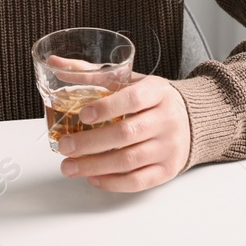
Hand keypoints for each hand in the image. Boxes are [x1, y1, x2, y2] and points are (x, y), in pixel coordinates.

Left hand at [56, 73, 191, 192]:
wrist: (192, 119)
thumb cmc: (152, 99)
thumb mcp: (129, 80)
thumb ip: (92, 73)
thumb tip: (54, 63)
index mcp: (157, 92)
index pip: (133, 99)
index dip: (107, 107)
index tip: (82, 115)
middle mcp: (167, 120)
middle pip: (127, 134)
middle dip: (91, 142)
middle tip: (65, 146)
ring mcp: (169, 147)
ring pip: (130, 160)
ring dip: (95, 166)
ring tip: (69, 166)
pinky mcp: (167, 169)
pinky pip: (138, 181)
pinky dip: (112, 182)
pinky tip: (92, 177)